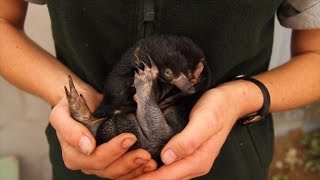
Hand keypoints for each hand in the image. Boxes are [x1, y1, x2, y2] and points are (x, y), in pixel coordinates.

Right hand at [49, 91, 156, 178]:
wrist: (83, 99)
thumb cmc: (71, 105)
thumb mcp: (62, 113)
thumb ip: (69, 130)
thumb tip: (87, 147)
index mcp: (73, 155)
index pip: (95, 158)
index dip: (113, 151)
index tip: (130, 137)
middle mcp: (86, 163)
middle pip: (108, 169)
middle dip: (128, 162)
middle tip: (145, 154)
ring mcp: (99, 164)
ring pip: (118, 173)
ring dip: (135, 169)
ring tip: (150, 161)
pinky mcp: (112, 161)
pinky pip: (124, 172)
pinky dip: (137, 169)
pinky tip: (149, 164)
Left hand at [134, 80, 262, 178]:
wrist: (229, 100)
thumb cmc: (218, 108)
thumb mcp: (205, 121)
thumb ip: (188, 140)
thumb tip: (167, 158)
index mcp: (198, 160)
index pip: (167, 177)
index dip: (146, 179)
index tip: (127, 178)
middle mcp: (194, 164)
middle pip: (165, 179)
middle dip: (144, 178)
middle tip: (120, 174)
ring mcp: (191, 159)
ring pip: (166, 174)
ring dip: (148, 174)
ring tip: (127, 170)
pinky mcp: (187, 151)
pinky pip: (169, 165)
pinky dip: (155, 166)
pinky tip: (143, 161)